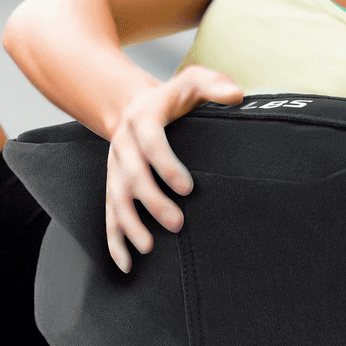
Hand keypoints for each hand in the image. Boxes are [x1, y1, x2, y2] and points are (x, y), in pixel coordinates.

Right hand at [105, 64, 242, 272]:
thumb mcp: (192, 81)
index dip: (166, 164)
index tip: (187, 187)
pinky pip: (109, 214)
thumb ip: (214, 84)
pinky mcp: (112, 185)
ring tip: (148, 247)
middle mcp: (123, 143)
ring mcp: (114, 167)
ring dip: (130, 224)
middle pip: (132, 175)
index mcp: (143, 118)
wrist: (133, 105)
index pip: (151, 141)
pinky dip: (115, 240)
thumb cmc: (173, 98)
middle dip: (151, 201)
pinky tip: (126, 264)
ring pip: (115, 198)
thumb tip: (237, 95)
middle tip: (177, 223)